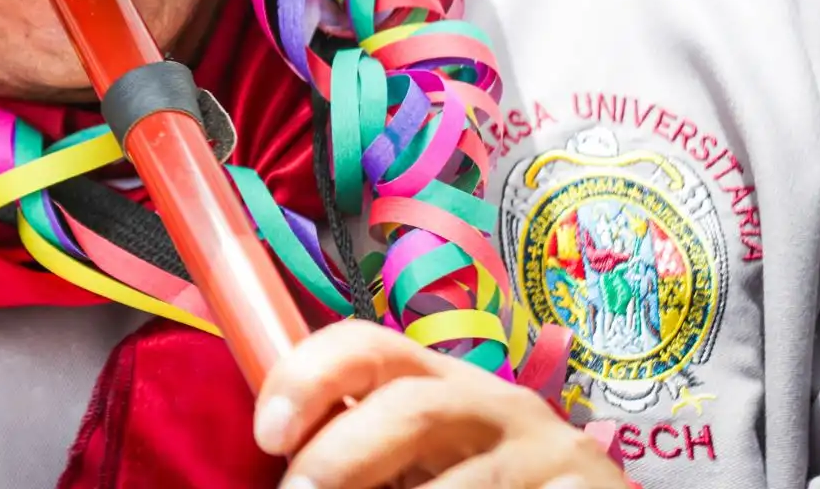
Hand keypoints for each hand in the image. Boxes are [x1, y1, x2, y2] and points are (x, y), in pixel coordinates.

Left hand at [252, 320, 623, 488]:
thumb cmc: (479, 483)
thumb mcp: (420, 460)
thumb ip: (365, 452)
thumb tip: (280, 458)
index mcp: (438, 384)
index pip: (366, 345)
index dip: (308, 377)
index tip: (269, 433)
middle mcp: (496, 404)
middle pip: (411, 408)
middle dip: (344, 455)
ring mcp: (549, 451)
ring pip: (464, 482)